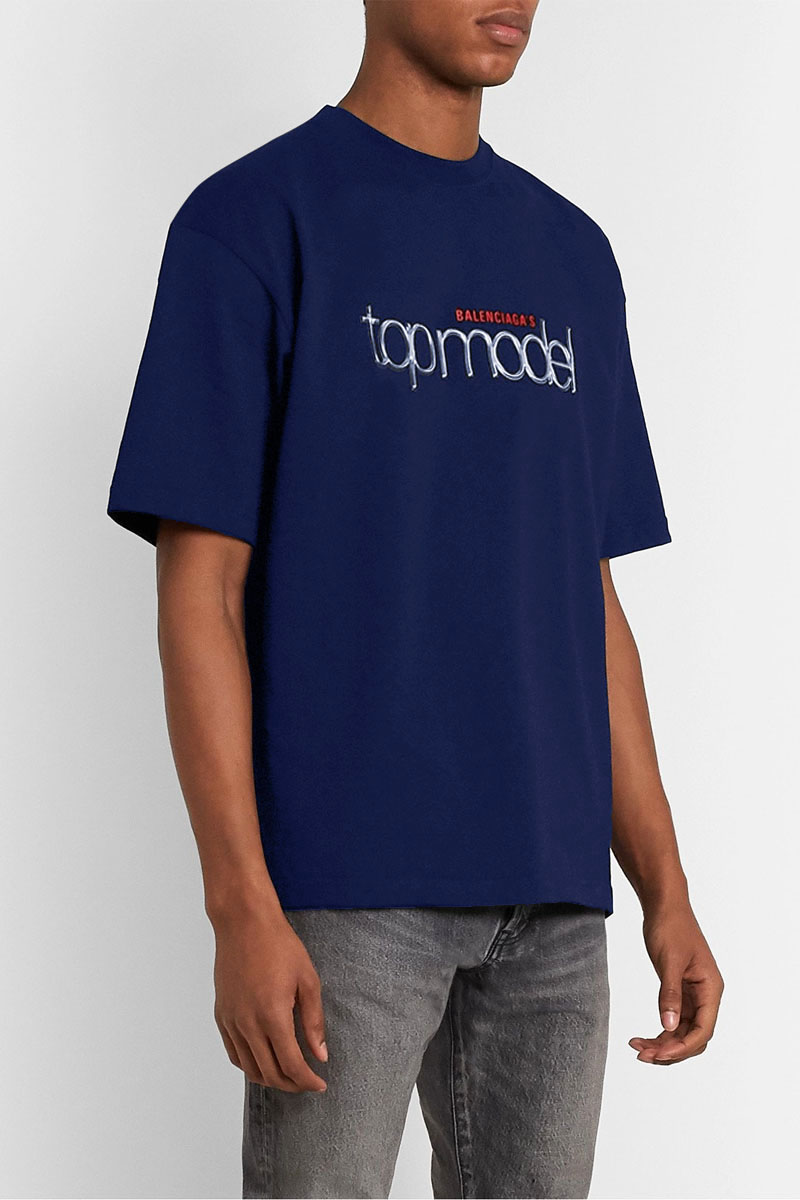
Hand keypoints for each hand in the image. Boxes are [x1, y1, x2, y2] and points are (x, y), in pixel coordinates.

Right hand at [212, 907, 327, 1091]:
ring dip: (270, 1078)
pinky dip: (249, 1065)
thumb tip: (320, 1054)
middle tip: (308, 1082)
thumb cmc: (279, 945)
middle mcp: (248, 1024)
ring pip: (249, 1068)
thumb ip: (314, 1021)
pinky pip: (233, 1053)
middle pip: (270, 1073)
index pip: (291, 1065)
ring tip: (289, 1074)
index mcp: (272, 1016)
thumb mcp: (307, 980)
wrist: (244, 923)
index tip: (320, 1084)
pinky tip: (263, 1060)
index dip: (307, 1081)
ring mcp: (231, 1021)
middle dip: (292, 1084)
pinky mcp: (221, 1015)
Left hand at [630, 901, 723, 1064]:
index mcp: (711, 988)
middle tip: (642, 1055)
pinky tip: (642, 1037)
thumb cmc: (670, 927)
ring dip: (662, 1043)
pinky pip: (673, 1020)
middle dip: (670, 1049)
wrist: (664, 905)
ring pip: (682, 1031)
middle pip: (693, 1036)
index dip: (682, 1046)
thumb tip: (668, 1026)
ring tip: (637, 1048)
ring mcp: (693, 995)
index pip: (703, 1029)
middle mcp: (706, 995)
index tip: (659, 1053)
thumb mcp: (669, 961)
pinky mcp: (680, 991)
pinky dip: (659, 1031)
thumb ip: (669, 994)